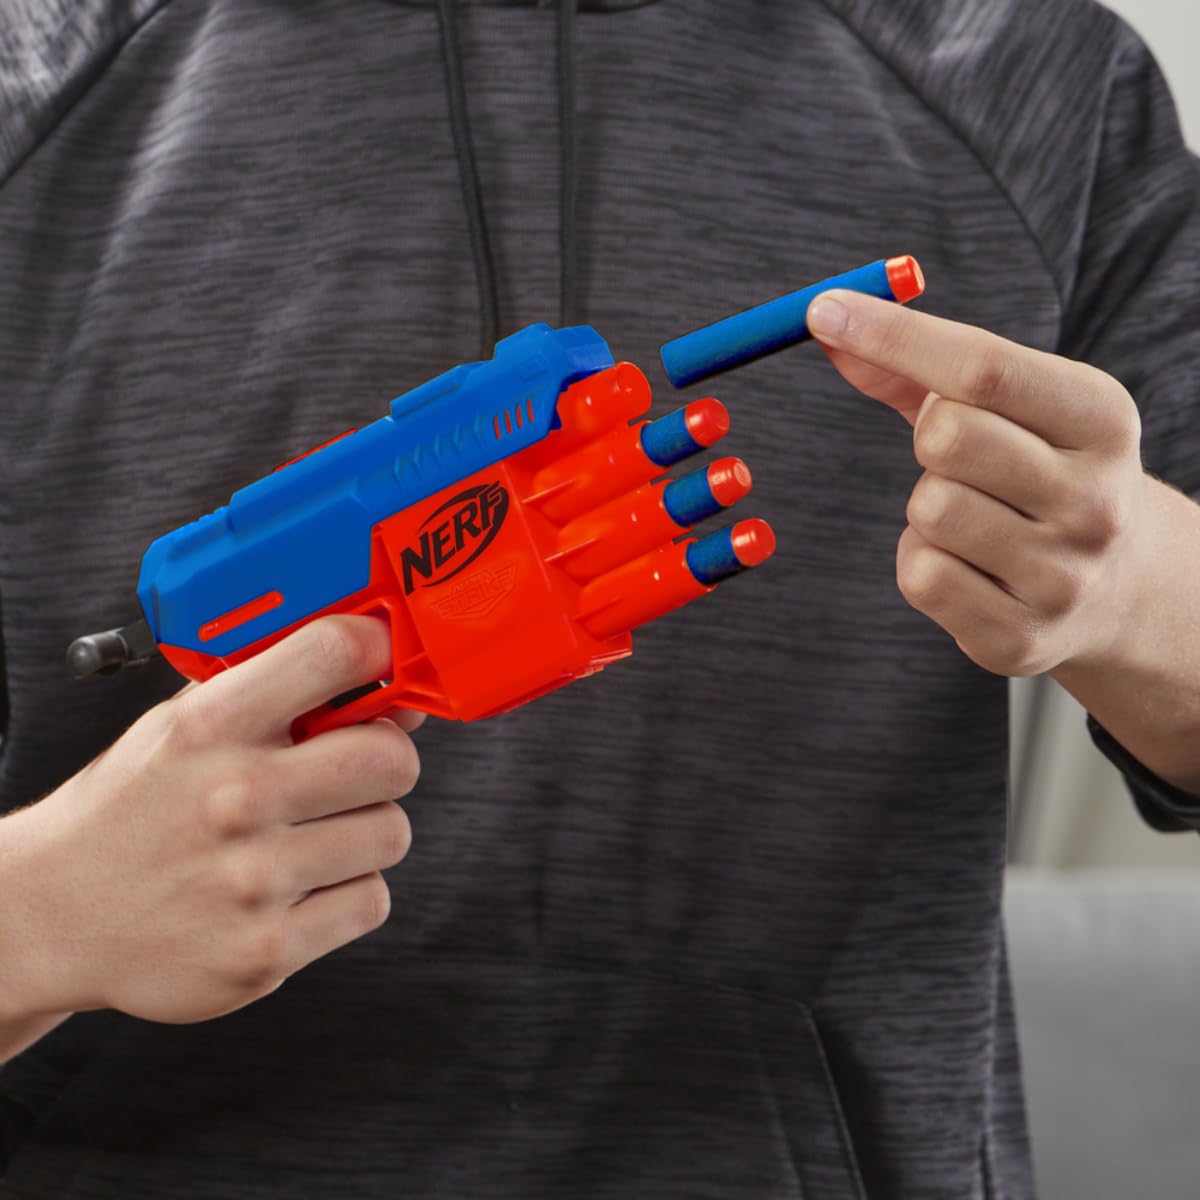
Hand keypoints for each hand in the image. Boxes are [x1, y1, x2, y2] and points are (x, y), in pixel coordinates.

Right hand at [0, 615, 420, 1026]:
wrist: (55, 912)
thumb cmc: (137, 807)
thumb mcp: (185, 722)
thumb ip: (279, 690)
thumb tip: (395, 695)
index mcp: (211, 726)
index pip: (334, 653)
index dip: (379, 651)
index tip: (383, 667)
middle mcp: (234, 798)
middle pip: (392, 758)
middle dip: (384, 761)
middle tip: (350, 774)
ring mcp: (252, 880)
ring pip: (391, 833)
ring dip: (363, 833)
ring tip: (308, 836)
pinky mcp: (267, 950)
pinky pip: (371, 901)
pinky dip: (346, 895)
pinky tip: (297, 888)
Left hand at [806, 290, 1148, 675]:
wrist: (1120, 588)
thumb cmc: (1043, 475)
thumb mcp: (1012, 412)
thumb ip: (918, 370)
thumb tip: (831, 327)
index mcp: (1102, 419)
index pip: (985, 366)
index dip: (894, 335)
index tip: (826, 311)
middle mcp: (1096, 499)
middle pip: (948, 437)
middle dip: (928, 437)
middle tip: (957, 454)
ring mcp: (1062, 576)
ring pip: (929, 511)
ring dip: (926, 506)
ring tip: (973, 514)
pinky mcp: (1020, 637)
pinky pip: (921, 575)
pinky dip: (922, 560)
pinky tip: (965, 561)